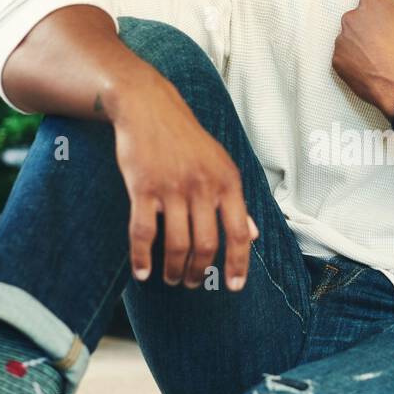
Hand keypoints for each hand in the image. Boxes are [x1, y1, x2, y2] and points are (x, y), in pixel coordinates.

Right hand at [113, 72, 257, 290]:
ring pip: (176, 243)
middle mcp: (203, 186)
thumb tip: (252, 234)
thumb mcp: (220, 163)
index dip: (239, 264)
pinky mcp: (143, 187)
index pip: (239, 232)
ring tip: (171, 278)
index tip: (235, 286)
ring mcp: (172, 188)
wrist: (148, 106)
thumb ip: (235, 200)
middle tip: (191, 283)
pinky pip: (143, 232)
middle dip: (199, 271)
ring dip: (174, 269)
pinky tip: (142, 273)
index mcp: (227, 181)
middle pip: (206, 244)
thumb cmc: (186, 138)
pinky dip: (141, 258)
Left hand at [333, 0, 393, 114]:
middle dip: (374, 21)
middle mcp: (351, 17)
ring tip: (384, 52)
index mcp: (370, 2)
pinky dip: (357, 57)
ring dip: (364, 39)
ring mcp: (342, 41)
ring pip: (354, 34)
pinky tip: (374, 63)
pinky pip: (346, 54)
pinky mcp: (338, 62)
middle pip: (362, 13)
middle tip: (393, 37)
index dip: (389, 3)